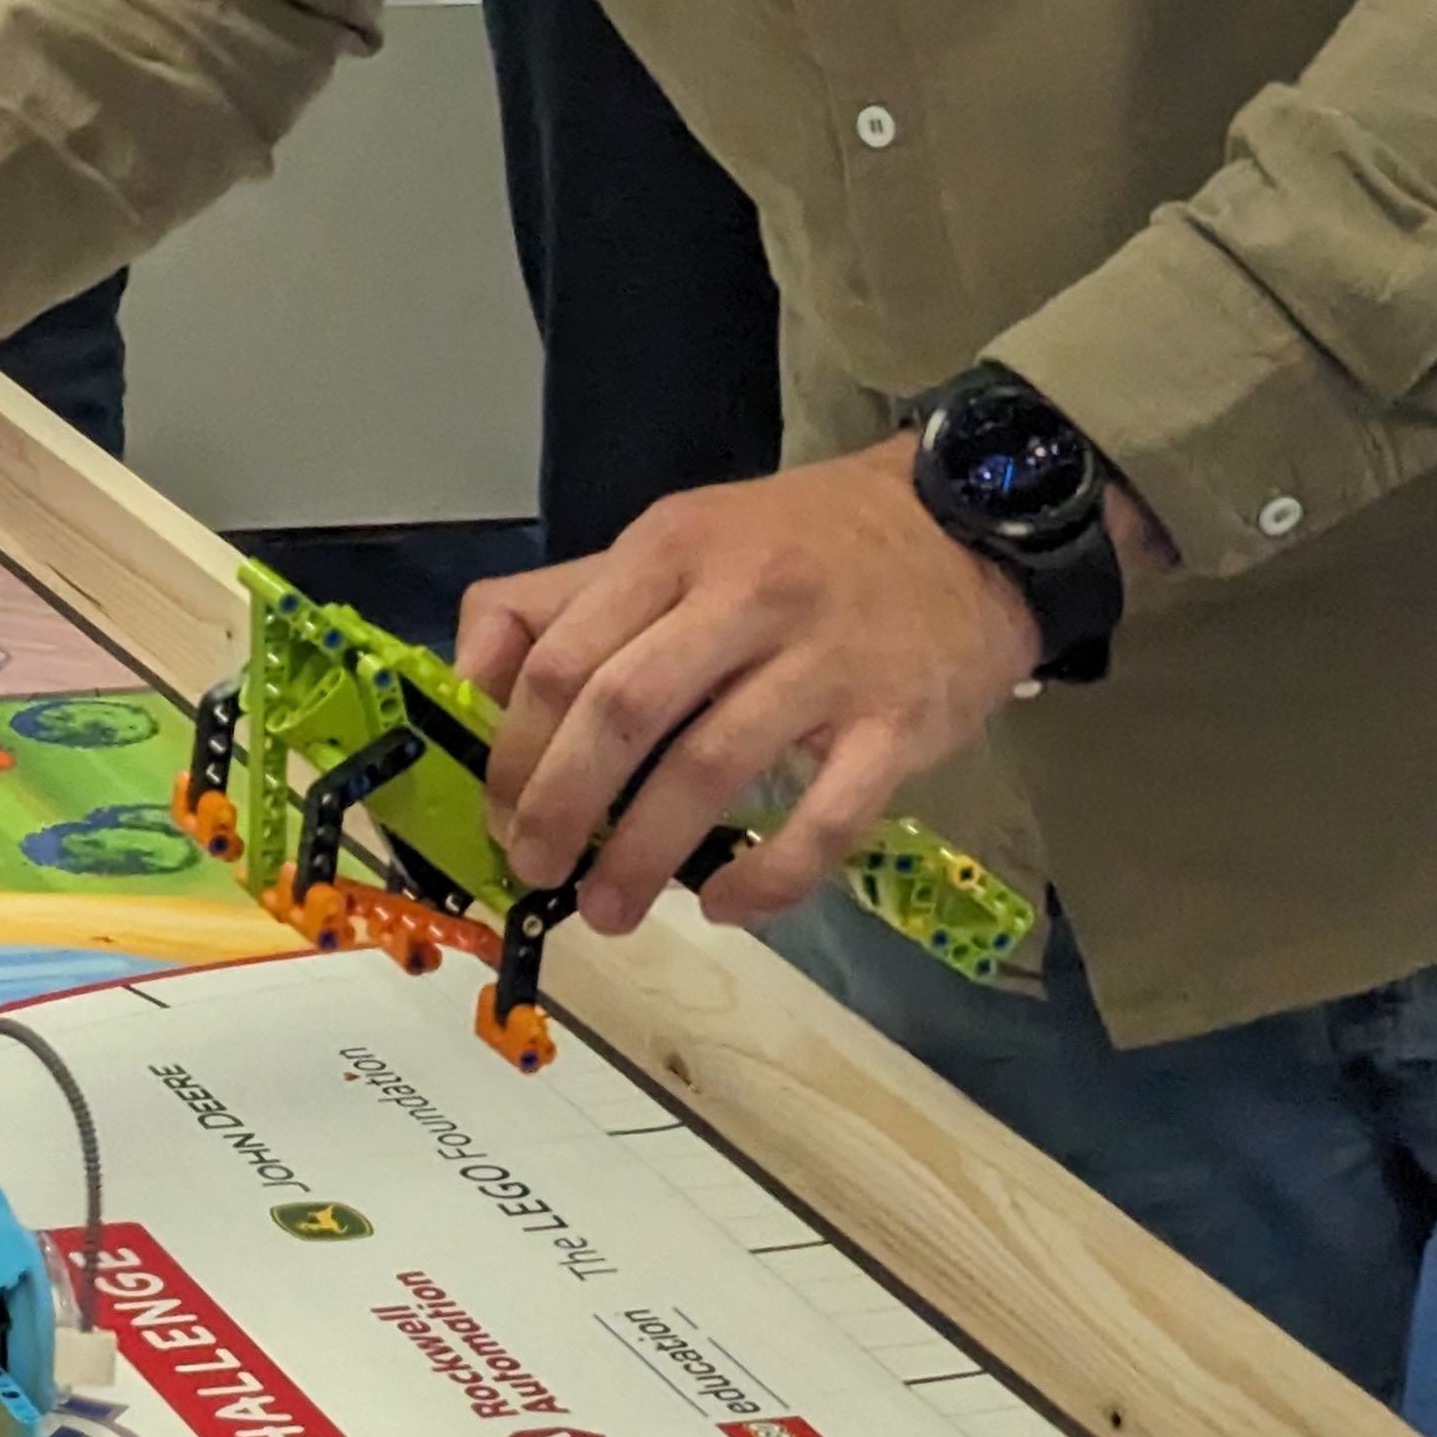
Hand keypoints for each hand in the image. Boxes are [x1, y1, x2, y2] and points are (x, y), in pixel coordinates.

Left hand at [455, 440, 1041, 938]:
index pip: (564, 657)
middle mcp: (742, 598)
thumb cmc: (796, 543)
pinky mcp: (899, 725)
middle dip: (561, 804)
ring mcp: (825, 663)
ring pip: (710, 768)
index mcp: (670, 549)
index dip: (517, 748)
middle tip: (534, 869)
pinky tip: (725, 906)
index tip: (496, 812)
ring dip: (643, 854)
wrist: (966, 525)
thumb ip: (569, 601)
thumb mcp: (674, 538)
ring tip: (608, 910)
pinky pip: (824, 818)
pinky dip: (768, 874)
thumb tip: (470, 679)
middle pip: (622, 712)